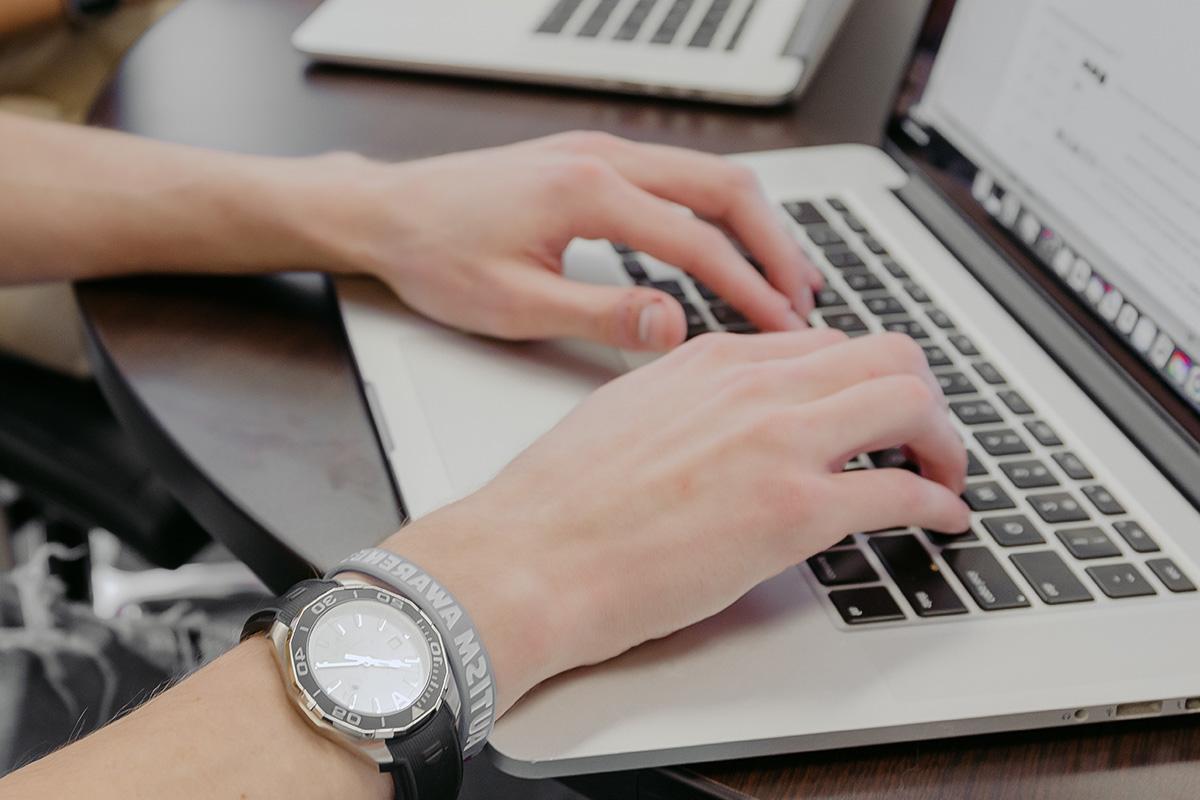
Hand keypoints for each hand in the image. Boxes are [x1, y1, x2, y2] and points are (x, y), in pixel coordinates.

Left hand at [312, 132, 822, 350]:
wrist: (386, 212)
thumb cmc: (435, 255)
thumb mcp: (514, 304)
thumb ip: (601, 313)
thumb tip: (675, 325)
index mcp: (587, 191)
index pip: (697, 241)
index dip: (748, 288)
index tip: (782, 326)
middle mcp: (603, 158)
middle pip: (724, 189)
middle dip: (775, 245)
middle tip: (807, 298)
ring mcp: (600, 153)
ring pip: (708, 177)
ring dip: (754, 225)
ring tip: (786, 276)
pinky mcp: (592, 162)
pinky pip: (679, 180)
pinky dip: (718, 215)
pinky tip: (730, 248)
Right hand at [383, 330, 969, 711]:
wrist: (528, 556)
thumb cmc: (560, 502)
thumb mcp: (627, 415)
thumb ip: (691, 405)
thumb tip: (729, 428)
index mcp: (710, 360)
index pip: (822, 344)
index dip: (862, 378)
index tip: (871, 410)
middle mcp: (753, 387)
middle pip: (886, 354)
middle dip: (922, 396)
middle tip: (924, 436)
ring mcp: (777, 443)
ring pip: (909, 401)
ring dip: (944, 439)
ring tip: (944, 473)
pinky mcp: (792, 512)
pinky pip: (901, 490)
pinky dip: (938, 501)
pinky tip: (940, 517)